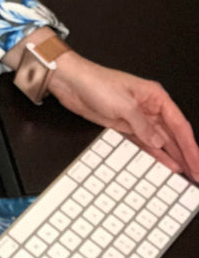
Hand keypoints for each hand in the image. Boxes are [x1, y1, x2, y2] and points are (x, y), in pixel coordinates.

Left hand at [49, 50, 198, 181]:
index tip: (198, 163)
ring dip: (174, 158)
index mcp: (155, 96)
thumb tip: (158, 142)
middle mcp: (149, 107)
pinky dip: (156, 156)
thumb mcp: (123, 104)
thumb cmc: (96, 82)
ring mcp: (138, 119)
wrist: (71, 83)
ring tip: (187, 175)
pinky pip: (145, 144)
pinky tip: (167, 166)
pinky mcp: (125, 127)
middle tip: (197, 175)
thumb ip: (142, 125)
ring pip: (162, 142)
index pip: (179, 124)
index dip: (191, 146)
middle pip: (174, 135)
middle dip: (186, 155)